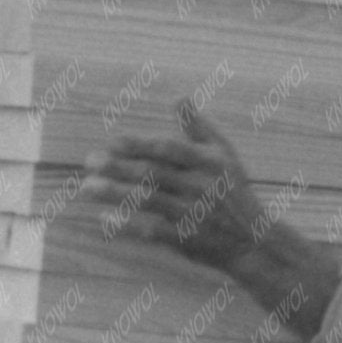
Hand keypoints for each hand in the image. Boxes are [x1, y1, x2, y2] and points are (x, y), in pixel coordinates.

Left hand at [76, 101, 341, 340]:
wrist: (255, 242)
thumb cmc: (235, 193)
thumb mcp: (225, 156)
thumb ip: (199, 129)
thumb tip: (179, 99)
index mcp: (208, 163)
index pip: (168, 149)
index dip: (139, 145)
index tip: (113, 142)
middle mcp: (199, 186)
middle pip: (153, 174)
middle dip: (118, 167)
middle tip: (89, 161)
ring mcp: (192, 213)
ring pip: (148, 200)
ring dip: (115, 194)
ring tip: (86, 187)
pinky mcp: (186, 239)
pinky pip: (151, 230)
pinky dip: (128, 225)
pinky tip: (104, 218)